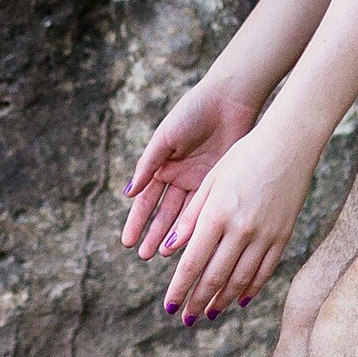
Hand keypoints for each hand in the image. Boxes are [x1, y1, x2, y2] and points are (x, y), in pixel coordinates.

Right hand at [122, 81, 259, 264]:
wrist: (229, 100)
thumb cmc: (193, 112)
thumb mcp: (165, 139)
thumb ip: (148, 166)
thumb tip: (129, 193)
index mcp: (163, 166)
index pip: (146, 200)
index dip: (137, 221)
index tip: (128, 241)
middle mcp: (180, 178)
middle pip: (164, 213)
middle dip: (153, 234)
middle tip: (143, 256)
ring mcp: (200, 183)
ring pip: (184, 215)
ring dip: (173, 235)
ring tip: (161, 255)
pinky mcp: (220, 184)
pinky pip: (206, 209)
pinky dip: (197, 225)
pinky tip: (188, 242)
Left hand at [158, 123, 317, 321]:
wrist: (288, 144)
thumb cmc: (243, 157)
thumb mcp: (210, 182)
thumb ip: (191, 217)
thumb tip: (170, 248)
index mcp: (216, 214)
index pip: (192, 263)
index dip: (179, 288)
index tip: (169, 307)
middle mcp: (240, 229)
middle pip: (214, 276)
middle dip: (197, 301)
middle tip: (186, 318)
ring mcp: (264, 235)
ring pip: (240, 279)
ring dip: (223, 300)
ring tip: (210, 314)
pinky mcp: (283, 235)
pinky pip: (264, 270)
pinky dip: (251, 288)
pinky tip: (240, 300)